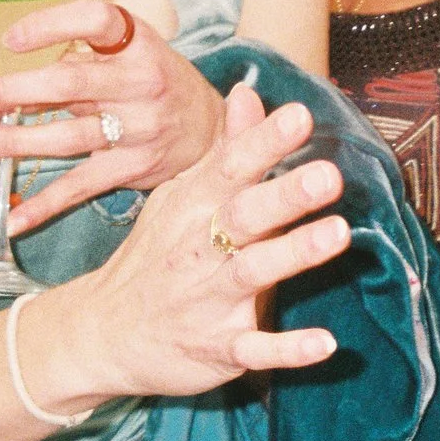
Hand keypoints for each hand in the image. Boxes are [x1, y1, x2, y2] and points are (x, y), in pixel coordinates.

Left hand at [0, 1, 223, 236]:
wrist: (209, 129)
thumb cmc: (155, 81)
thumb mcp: (131, 52)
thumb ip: (81, 55)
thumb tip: (4, 69)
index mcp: (138, 43)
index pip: (95, 21)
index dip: (48, 27)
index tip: (8, 40)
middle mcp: (141, 83)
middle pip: (69, 84)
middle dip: (13, 91)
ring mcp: (139, 128)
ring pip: (66, 137)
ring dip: (14, 141)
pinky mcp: (133, 168)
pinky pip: (81, 187)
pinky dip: (44, 206)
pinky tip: (13, 217)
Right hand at [23, 81, 351, 415]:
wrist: (101, 332)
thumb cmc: (157, 254)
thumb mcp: (183, 196)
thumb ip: (227, 149)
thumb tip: (250, 91)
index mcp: (196, 206)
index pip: (232, 167)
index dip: (266, 142)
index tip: (300, 117)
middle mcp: (201, 248)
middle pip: (245, 215)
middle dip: (285, 195)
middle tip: (328, 175)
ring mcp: (208, 299)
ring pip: (253, 273)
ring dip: (294, 254)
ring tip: (338, 234)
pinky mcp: (218, 348)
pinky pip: (255, 349)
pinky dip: (289, 349)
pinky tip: (326, 344)